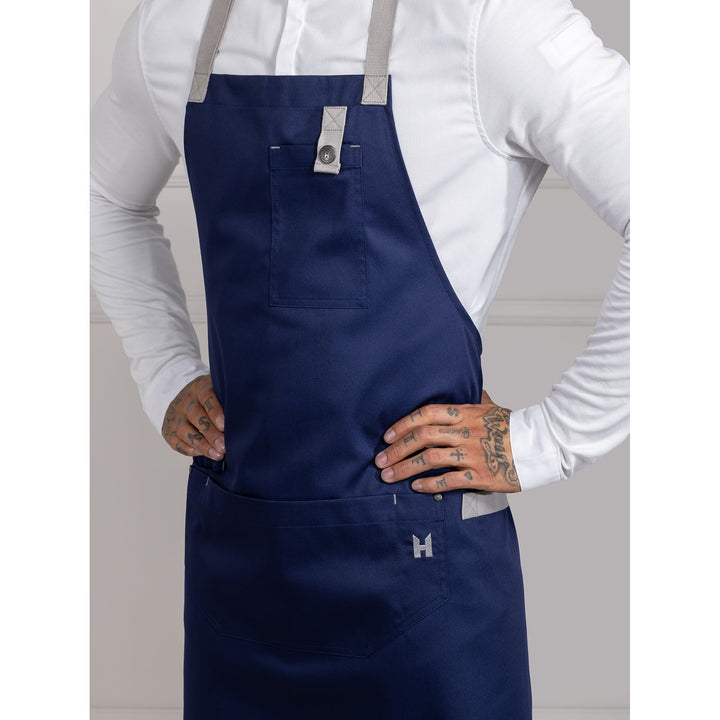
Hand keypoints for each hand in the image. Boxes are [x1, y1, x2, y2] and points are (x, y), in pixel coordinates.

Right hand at [162, 374, 225, 459]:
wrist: (188, 398)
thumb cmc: (213, 399)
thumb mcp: (220, 392)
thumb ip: (230, 401)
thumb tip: (247, 419)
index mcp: (200, 387)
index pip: (207, 397)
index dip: (216, 411)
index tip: (225, 426)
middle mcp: (185, 400)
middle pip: (195, 415)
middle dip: (211, 433)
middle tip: (224, 446)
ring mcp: (175, 415)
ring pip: (184, 430)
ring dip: (202, 445)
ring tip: (217, 454)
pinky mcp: (167, 429)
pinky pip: (175, 442)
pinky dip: (188, 449)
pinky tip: (202, 453)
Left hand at [374, 390, 520, 493]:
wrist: (541, 446)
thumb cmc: (515, 428)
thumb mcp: (493, 408)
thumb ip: (476, 400)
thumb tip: (472, 389)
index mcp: (466, 413)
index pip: (426, 414)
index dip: (403, 424)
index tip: (388, 436)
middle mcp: (466, 432)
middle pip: (423, 437)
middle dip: (397, 450)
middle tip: (380, 460)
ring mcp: (473, 454)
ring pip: (431, 460)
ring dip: (405, 468)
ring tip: (389, 476)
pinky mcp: (481, 475)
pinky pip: (449, 481)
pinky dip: (429, 485)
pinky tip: (416, 487)